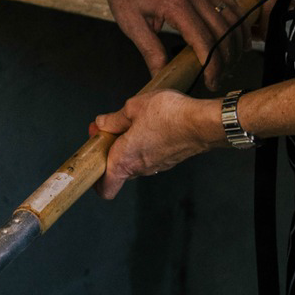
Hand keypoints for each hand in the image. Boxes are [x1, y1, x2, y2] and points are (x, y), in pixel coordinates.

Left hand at [90, 89, 222, 198]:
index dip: (94, 178)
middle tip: (108, 128)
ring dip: (129, 146)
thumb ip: (114, 118)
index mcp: (124, 160)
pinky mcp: (170, 160)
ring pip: (134, 162)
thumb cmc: (168, 115)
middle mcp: (140, 169)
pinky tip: (151, 124)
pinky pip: (150, 156)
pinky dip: (145, 144)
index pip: (105, 187)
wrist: (203, 123)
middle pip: (117, 170)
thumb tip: (102, 123)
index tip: (92, 158)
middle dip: (110, 151)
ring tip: (132, 121)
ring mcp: (156, 166)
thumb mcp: (133, 107)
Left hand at [95, 0, 244, 88]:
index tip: (210, 82)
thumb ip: (150, 51)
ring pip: (233, 19)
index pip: (205, 41)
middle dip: (226, 60)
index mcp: (176, 6)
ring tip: (228, 64)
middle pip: (224, 32)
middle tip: (217, 79)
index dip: (212, 66)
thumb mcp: (131, 24)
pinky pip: (230, 6)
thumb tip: (161, 78)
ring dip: (236, 44)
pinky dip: (239, 25)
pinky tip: (237, 41)